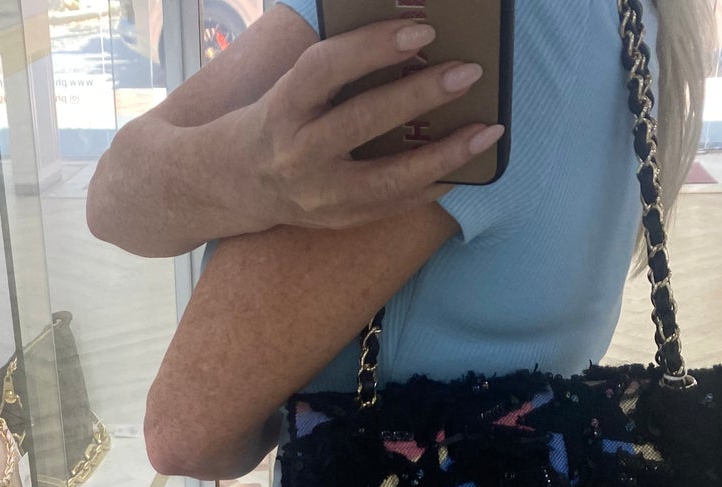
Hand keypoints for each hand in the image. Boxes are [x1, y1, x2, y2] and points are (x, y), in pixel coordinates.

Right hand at [239, 19, 503, 230]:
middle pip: (362, 121)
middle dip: (419, 95)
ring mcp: (318, 195)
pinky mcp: (336, 221)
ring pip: (386, 177)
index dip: (374, 48)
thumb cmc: (279, 118)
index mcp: (284, 106)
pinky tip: (463, 168)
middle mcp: (297, 153)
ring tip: (485, 132)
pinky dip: (431, 186)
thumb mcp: (295, 87)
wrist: (236, 182)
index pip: (326, 69)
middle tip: (467, 73)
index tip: (422, 31)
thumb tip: (412, 46)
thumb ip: (340, 71)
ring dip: (442, 155)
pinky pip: (393, 206)